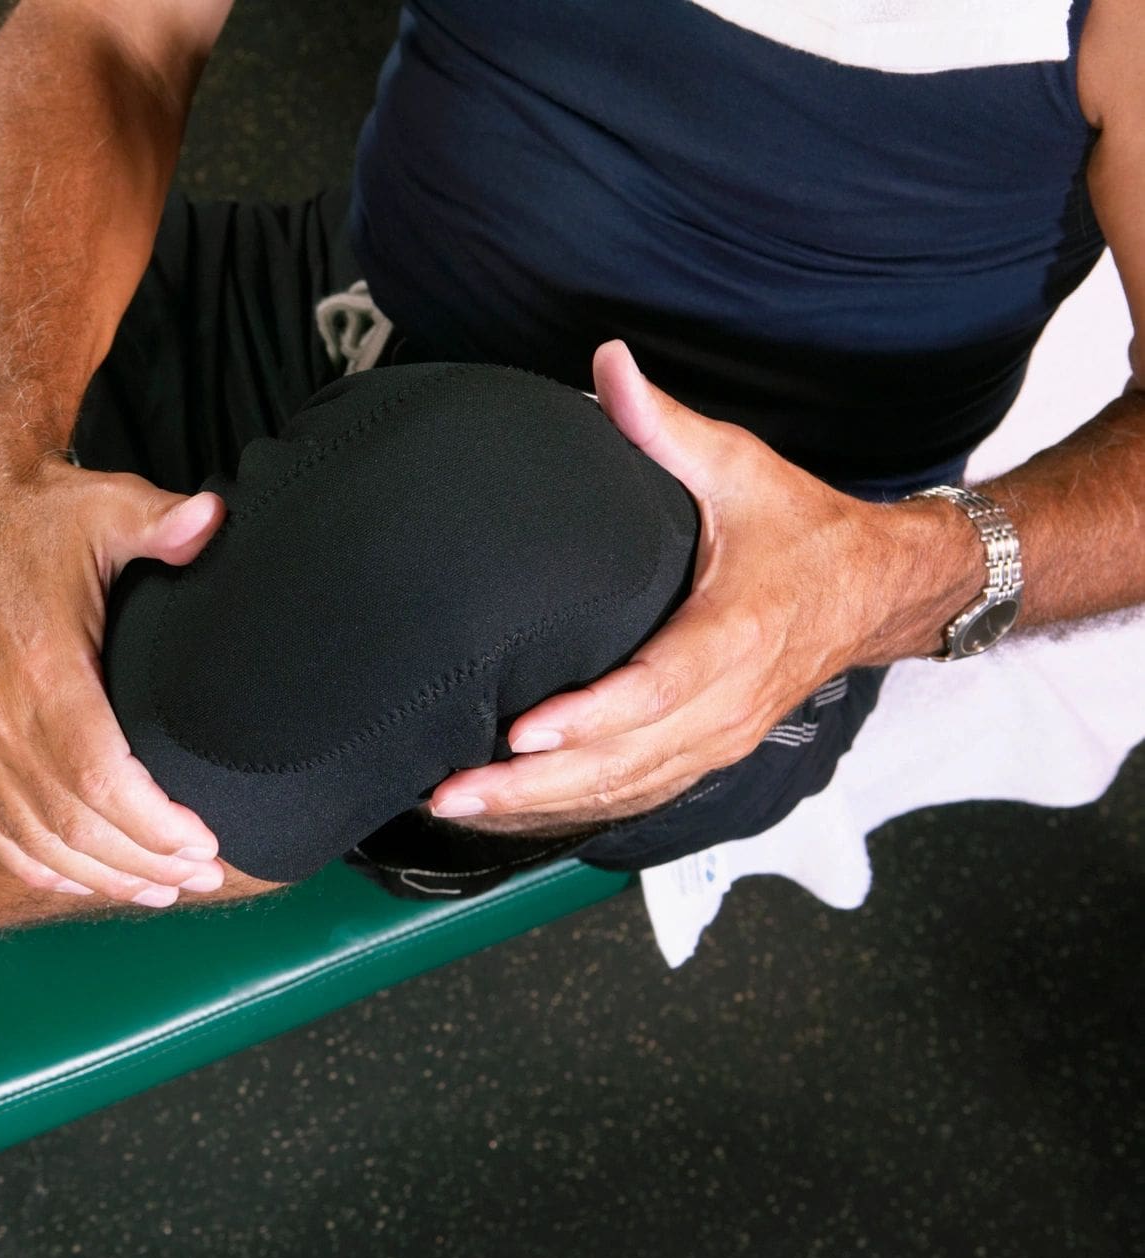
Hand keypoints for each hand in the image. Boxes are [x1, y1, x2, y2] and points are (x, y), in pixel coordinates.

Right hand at [0, 452, 228, 905]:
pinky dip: (41, 865)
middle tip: (203, 877)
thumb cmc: (54, 518)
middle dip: (142, 860)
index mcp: (38, 663)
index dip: (150, 823)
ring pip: (35, 836)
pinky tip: (87, 884)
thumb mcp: (111, 505)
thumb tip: (210, 521)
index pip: (95, 773)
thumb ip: (163, 521)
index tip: (203, 843)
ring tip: (163, 891)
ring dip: (102, 875)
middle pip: (70, 819)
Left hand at [426, 340, 977, 824]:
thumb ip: (665, 426)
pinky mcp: (709, 755)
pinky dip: (573, 813)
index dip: (588, 718)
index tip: (520, 732)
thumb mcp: (741, 468)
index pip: (655, 689)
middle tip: (453, 790)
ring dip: (541, 810)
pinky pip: (637, 798)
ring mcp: (720, 739)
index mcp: (735, 634)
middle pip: (625, 762)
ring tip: (460, 808)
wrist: (881, 591)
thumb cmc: (805, 531)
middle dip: (533, 786)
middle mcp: (728, 702)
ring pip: (625, 793)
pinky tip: (511, 817)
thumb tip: (609, 365)